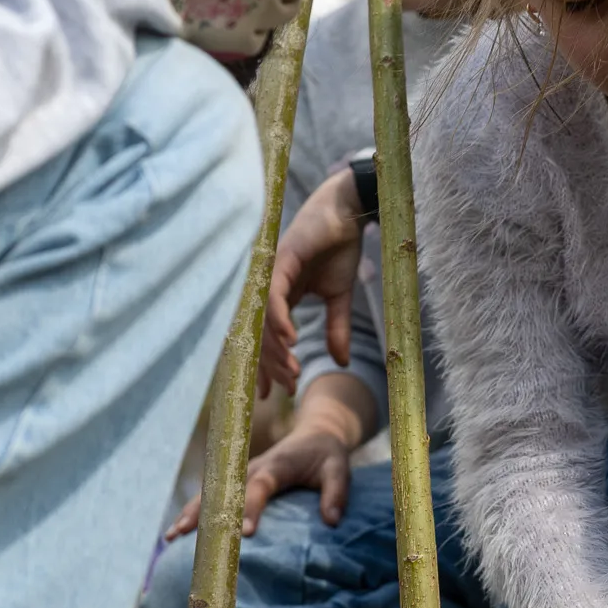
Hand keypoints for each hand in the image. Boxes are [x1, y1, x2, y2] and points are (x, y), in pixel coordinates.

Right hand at [167, 426, 353, 538]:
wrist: (314, 434)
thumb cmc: (326, 455)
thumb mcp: (339, 468)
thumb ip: (337, 493)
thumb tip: (333, 521)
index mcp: (276, 465)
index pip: (259, 487)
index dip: (250, 508)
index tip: (245, 532)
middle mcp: (252, 468)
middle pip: (223, 491)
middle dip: (205, 513)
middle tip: (187, 536)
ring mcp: (239, 475)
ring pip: (210, 493)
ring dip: (191, 513)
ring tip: (172, 536)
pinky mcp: (235, 482)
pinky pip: (210, 496)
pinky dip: (193, 512)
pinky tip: (175, 531)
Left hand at [260, 165, 367, 395]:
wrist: (348, 214)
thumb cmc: (341, 248)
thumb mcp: (339, 297)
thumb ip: (336, 328)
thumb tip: (341, 361)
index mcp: (278, 296)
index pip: (264, 336)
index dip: (264, 366)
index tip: (270, 393)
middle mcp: (267, 287)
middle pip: (259, 334)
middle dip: (272, 365)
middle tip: (289, 386)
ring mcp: (269, 275)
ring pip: (264, 321)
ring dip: (276, 350)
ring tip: (292, 372)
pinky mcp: (279, 263)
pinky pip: (273, 299)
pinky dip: (279, 321)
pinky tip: (291, 342)